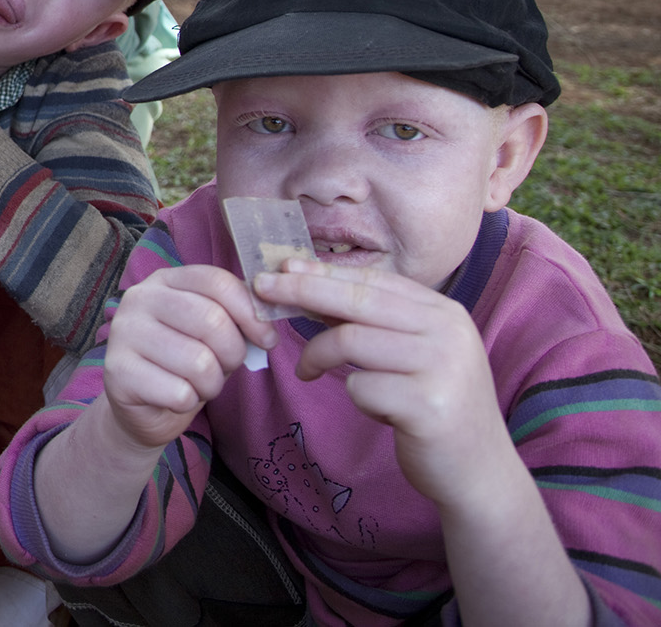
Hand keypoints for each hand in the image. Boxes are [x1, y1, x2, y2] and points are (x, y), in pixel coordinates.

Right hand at [99, 264, 278, 450]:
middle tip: (224, 367)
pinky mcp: (117, 371)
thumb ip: (234, 318)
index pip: (216, 281)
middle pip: (211, 320)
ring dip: (211, 383)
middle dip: (233, 354)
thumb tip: (266, 325)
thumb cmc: (184, 363)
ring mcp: (123, 333)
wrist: (143, 406)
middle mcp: (138, 298)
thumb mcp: (211, 333)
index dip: (251, 312)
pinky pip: (179, 393)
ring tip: (198, 384)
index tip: (266, 339)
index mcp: (164, 280)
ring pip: (199, 362)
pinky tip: (175, 397)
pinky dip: (189, 402)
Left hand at [254, 259, 511, 508]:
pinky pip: (361, 387)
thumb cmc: (435, 408)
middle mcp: (448, 332)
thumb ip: (375, 322)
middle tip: (262, 288)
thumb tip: (309, 289)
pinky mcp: (428, 406)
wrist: (480, 473)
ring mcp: (442, 368)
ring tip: (307, 369)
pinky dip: (356, 397)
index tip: (283, 268)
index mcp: (445, 313)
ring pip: (351, 341)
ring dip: (318, 355)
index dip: (324, 272)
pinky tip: (376, 411)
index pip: (374, 280)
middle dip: (303, 290)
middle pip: (358, 300)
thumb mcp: (414, 354)